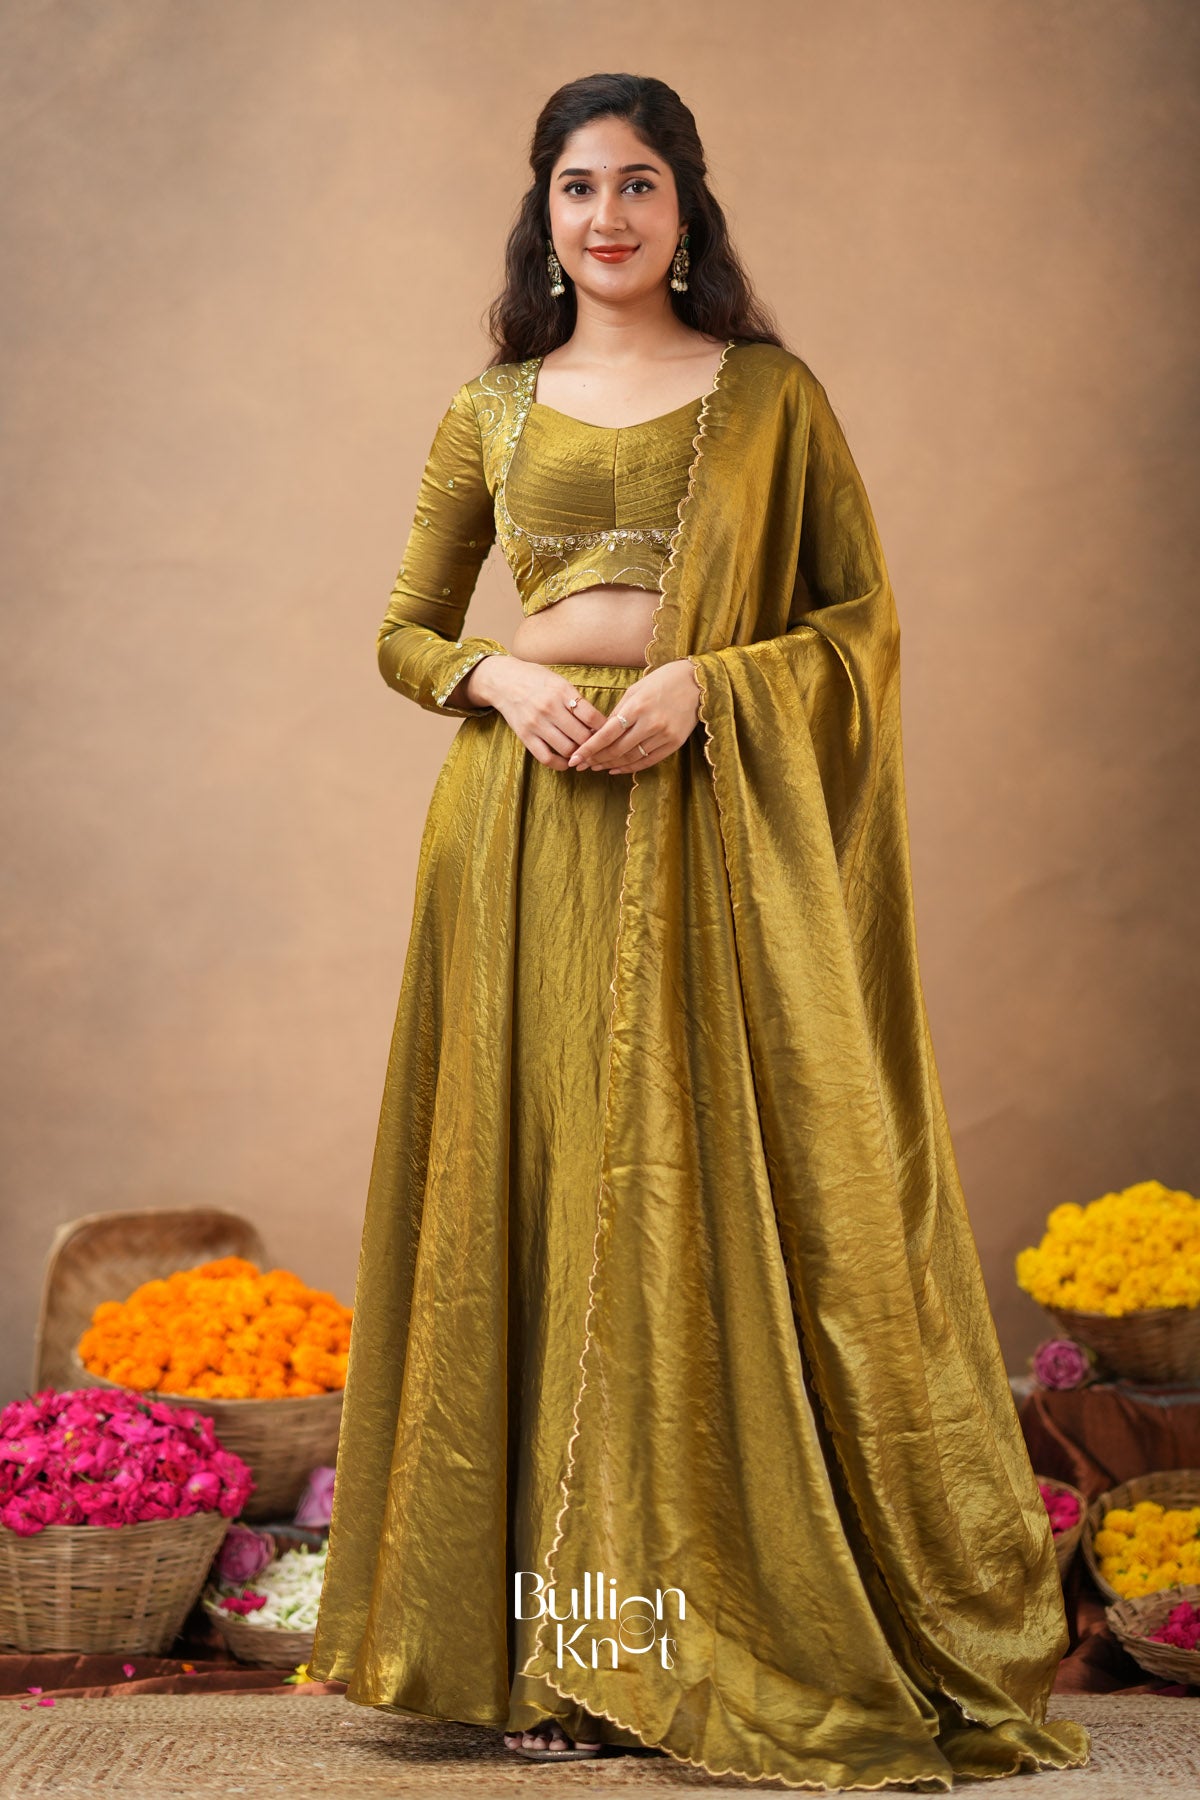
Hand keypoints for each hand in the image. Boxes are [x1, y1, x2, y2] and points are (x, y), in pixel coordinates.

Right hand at [464, 654, 609, 768]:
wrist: (503, 681)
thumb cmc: (536, 680)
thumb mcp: (559, 681)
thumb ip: (577, 700)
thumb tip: (598, 723)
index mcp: (562, 691)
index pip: (592, 716)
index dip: (604, 728)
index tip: (608, 731)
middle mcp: (549, 708)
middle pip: (582, 736)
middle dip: (594, 743)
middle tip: (598, 745)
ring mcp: (536, 724)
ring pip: (567, 749)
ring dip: (579, 755)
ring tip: (584, 752)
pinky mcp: (525, 736)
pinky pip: (547, 758)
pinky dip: (561, 764)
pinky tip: (567, 761)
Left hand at [566, 660, 701, 773]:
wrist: (696, 683)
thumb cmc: (661, 682)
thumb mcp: (635, 690)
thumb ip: (618, 712)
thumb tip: (599, 733)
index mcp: (637, 707)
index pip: (607, 734)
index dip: (589, 748)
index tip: (575, 758)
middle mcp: (651, 723)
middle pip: (617, 749)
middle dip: (597, 759)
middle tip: (582, 765)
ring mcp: (664, 735)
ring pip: (631, 758)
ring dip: (611, 765)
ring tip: (597, 767)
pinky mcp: (674, 743)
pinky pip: (648, 761)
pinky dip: (630, 767)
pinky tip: (617, 769)